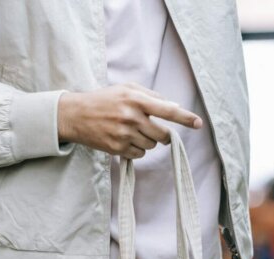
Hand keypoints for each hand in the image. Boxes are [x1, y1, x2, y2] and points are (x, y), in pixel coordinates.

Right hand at [57, 83, 202, 158]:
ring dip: (148, 141)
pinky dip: (137, 150)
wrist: (75, 115)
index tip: (198, 124)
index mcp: (136, 99)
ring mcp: (124, 134)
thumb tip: (174, 106)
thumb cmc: (104, 100)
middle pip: (163, 134)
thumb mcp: (126, 89)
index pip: (167, 110)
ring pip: (152, 145)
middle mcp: (131, 117)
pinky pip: (139, 154)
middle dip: (163, 135)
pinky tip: (125, 140)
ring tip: (132, 131)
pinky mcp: (117, 148)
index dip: (185, 118)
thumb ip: (151, 96)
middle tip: (155, 130)